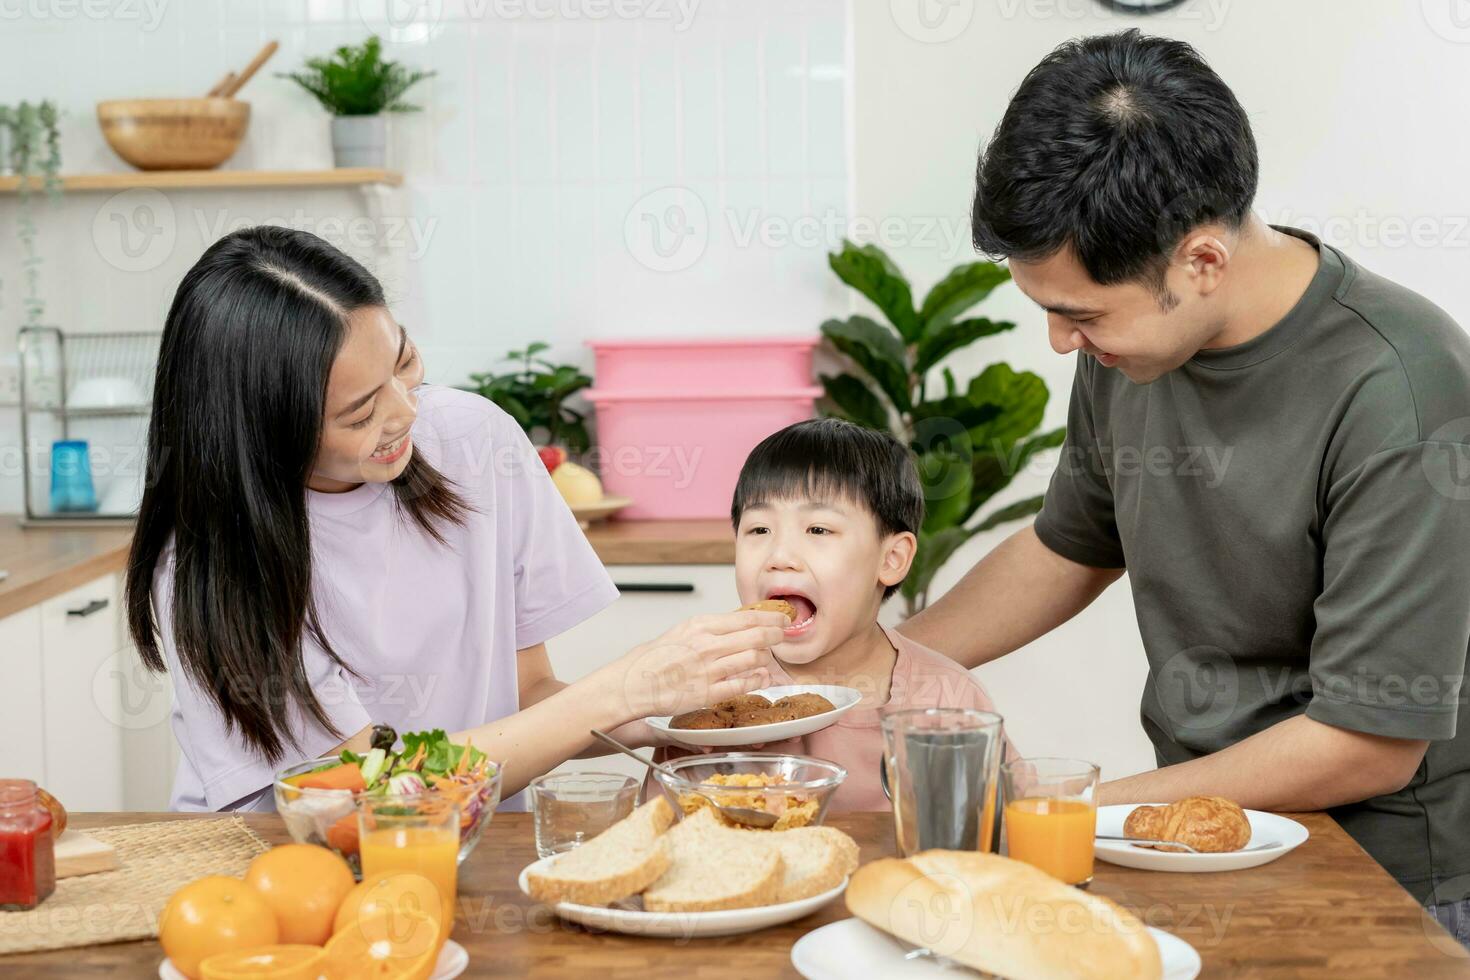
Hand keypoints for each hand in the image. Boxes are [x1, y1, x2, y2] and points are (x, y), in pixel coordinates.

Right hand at [602, 610, 784, 721]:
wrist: (633, 683)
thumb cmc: (655, 658)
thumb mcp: (683, 631)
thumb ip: (711, 628)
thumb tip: (740, 623)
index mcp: (700, 625)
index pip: (747, 617)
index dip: (770, 617)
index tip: (782, 617)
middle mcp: (706, 645)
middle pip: (756, 635)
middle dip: (776, 634)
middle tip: (784, 634)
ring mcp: (708, 670)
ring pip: (753, 659)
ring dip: (767, 657)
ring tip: (770, 656)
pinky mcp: (708, 693)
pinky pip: (742, 684)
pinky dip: (757, 679)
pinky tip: (762, 676)